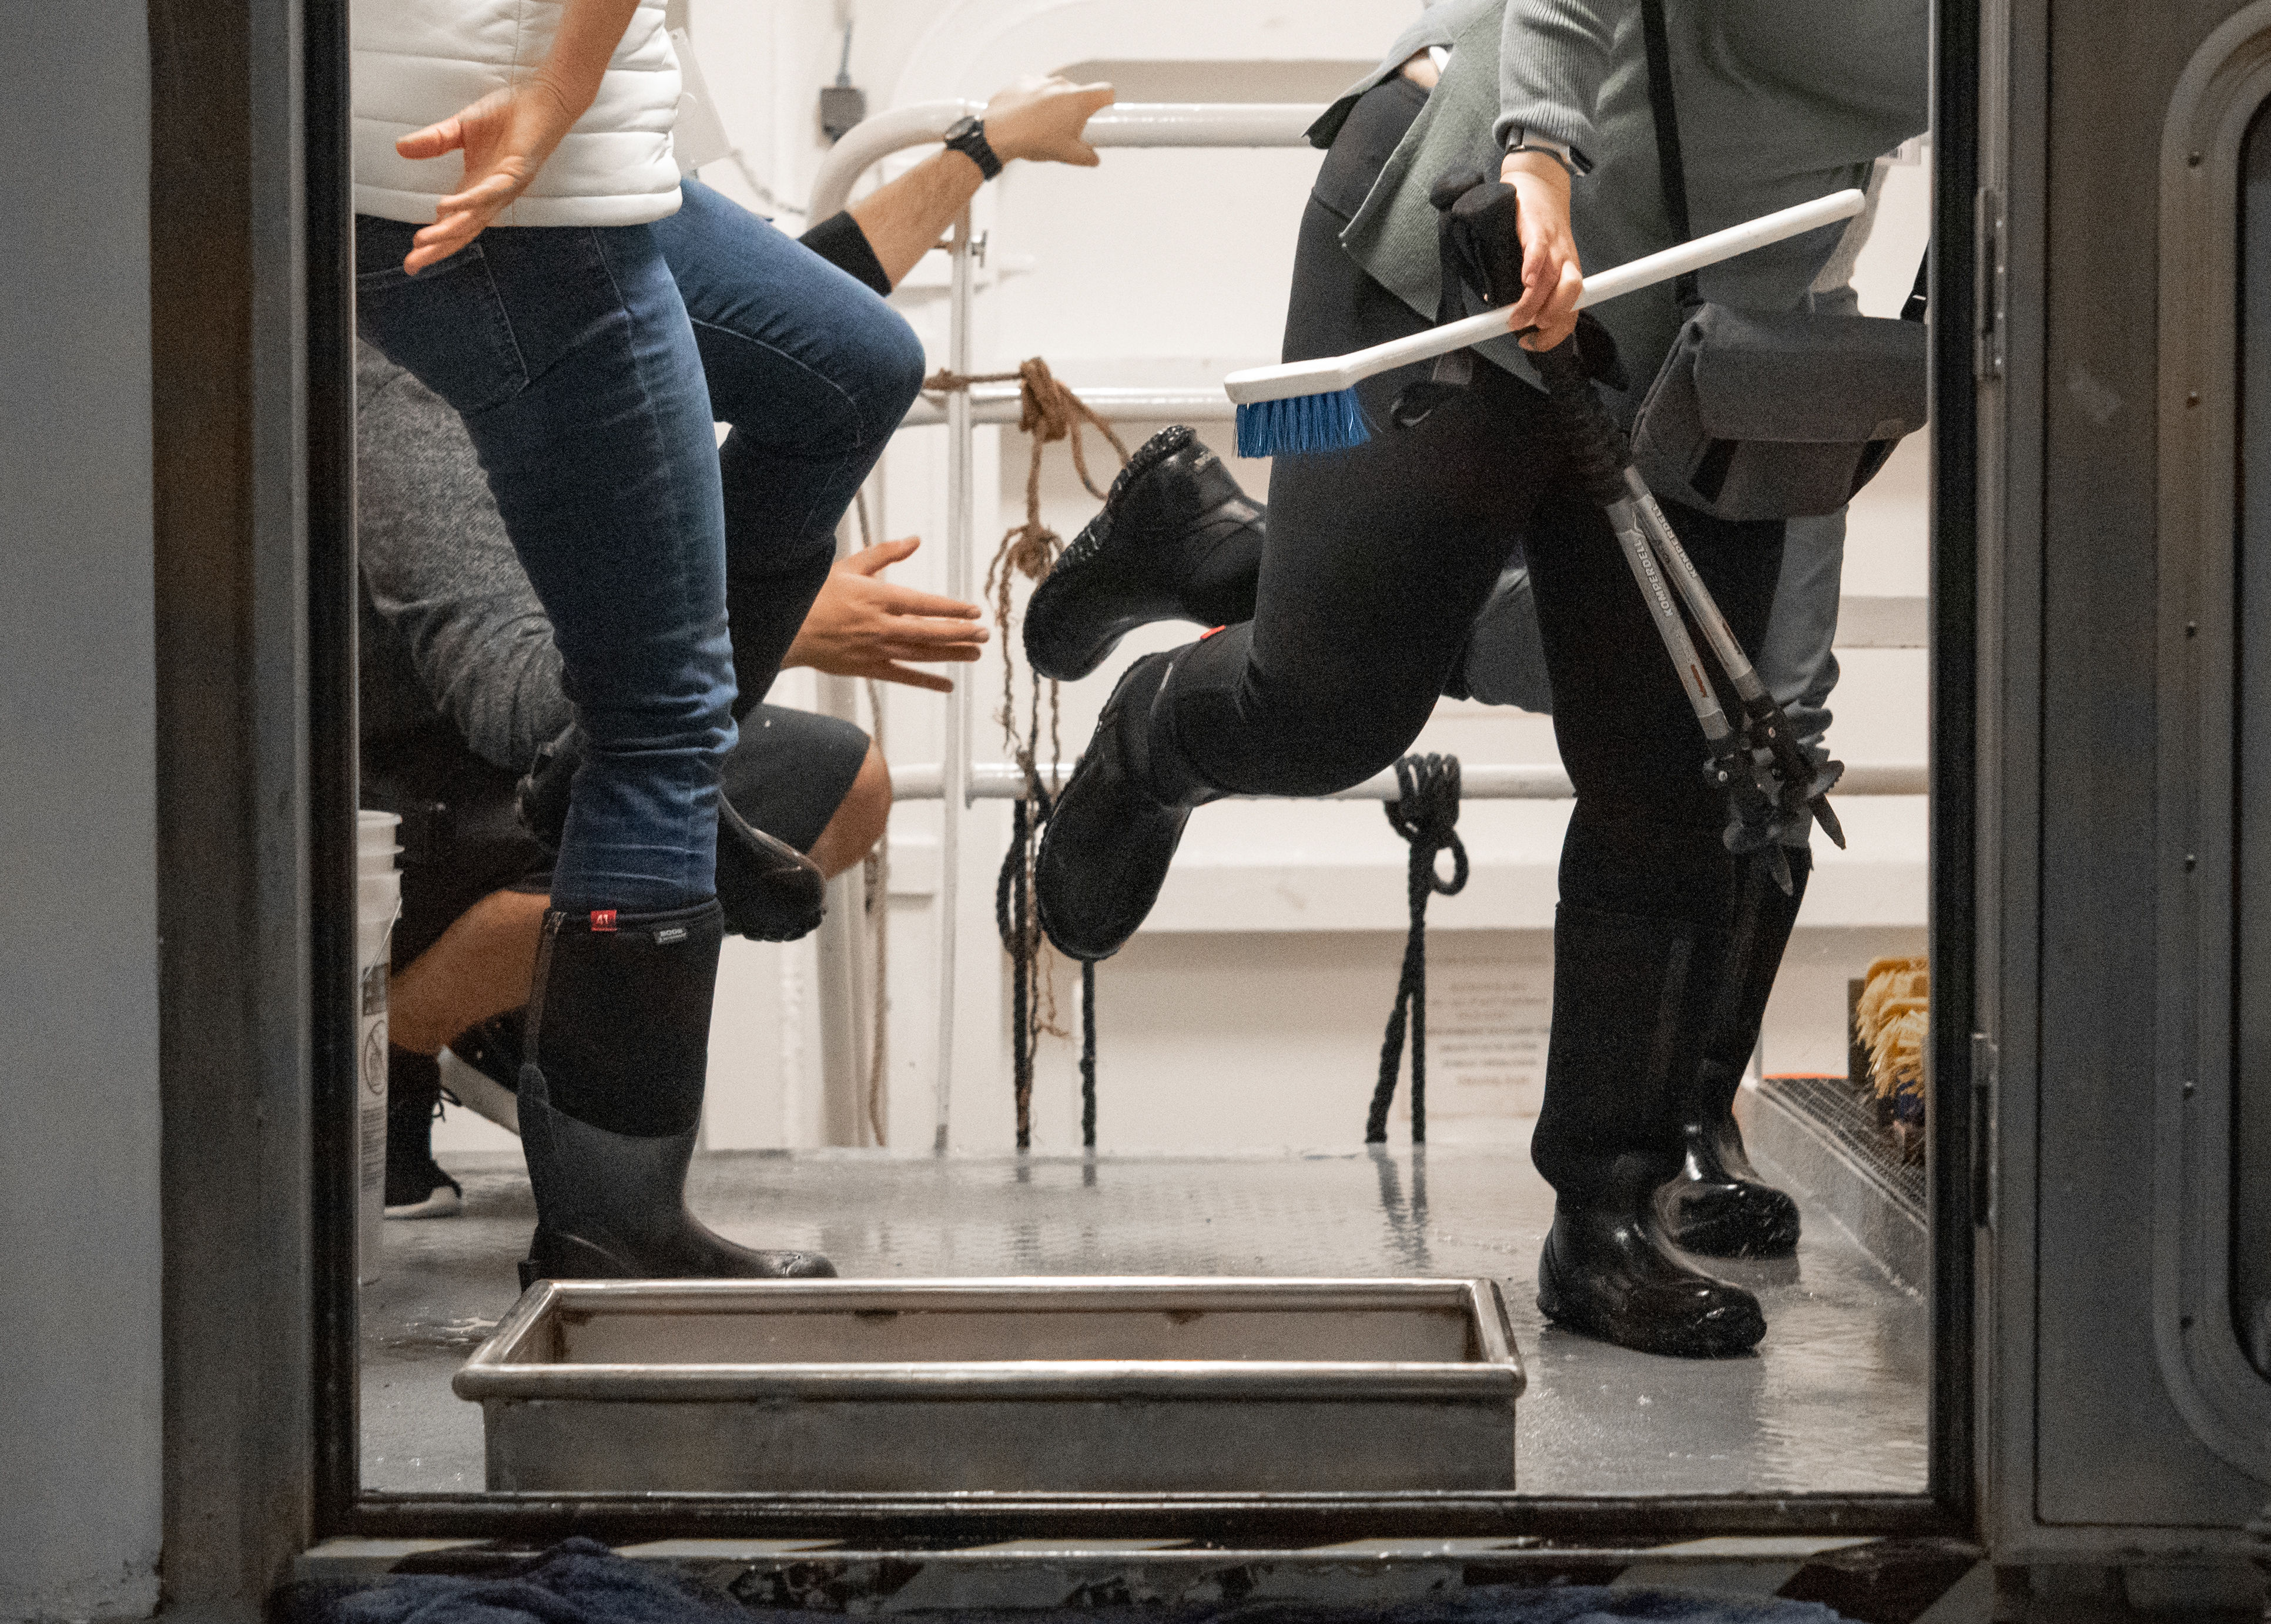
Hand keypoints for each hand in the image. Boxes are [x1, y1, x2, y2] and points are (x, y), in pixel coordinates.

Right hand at [394, 76, 583, 272]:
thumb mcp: (460, 128)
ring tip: (425, 241)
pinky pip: (490, 191)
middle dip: (438, 248)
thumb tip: (400, 149)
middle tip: (414, 264)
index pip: (453, 220)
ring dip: (449, 230)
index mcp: (477, 186)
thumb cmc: (508, 116)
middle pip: (463, 229)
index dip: (435, 239)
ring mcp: (505, 186)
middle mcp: (491, 194)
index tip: (413, 257)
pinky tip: (448, 207)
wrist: (542, 99)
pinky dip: (469, 200)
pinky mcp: (517, 172)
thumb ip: (433, 141)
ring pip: (475, 217)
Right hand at [784, 537, 988, 691]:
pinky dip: (926, 681)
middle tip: (985, 634)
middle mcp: (881, 625)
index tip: (974, 610)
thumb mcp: (850, 566)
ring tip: (976, 653)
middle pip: (930, 631)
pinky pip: (903, 676)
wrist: (788, 628)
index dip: (952, 608)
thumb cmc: (816, 593)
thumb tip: (915, 540)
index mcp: (878, 598)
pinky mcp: (868, 667)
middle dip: (961, 633)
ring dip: (951, 654)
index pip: (925, 604)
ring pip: (922, 653)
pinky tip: (947, 685)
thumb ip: (885, 554)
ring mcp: (876, 649)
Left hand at [981, 75, 1115, 166]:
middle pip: (1079, 94)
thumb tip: (1093, 158)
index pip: (1107, 91)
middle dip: (1076, 110)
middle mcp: (1062, 84)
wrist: (998, 133)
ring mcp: (1041, 80)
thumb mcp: (1067, 155)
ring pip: (1056, 91)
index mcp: (1078, 100)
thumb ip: (1087, 157)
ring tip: (1042, 127)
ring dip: (1054, 105)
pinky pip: (1036, 89)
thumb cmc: (1034, 140)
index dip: (1108, 103)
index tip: (1101, 114)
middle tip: (1067, 131)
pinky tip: (1026, 117)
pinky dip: (1034, 101)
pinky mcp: (1023, 81)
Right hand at [1498, 149, 1583, 349]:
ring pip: (1553, 279)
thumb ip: (1529, 288)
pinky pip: (1540, 249)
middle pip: (1570, 294)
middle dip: (1550, 318)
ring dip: (1534, 303)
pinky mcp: (1538, 226)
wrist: (1540, 184)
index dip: (1555, 331)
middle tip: (1525, 331)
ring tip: (1513, 318)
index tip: (1533, 343)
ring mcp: (1554, 243)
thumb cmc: (1537, 229)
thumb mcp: (1541, 262)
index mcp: (1568, 273)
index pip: (1571, 309)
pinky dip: (1534, 267)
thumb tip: (1507, 317)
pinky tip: (1524, 281)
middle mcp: (1565, 260)